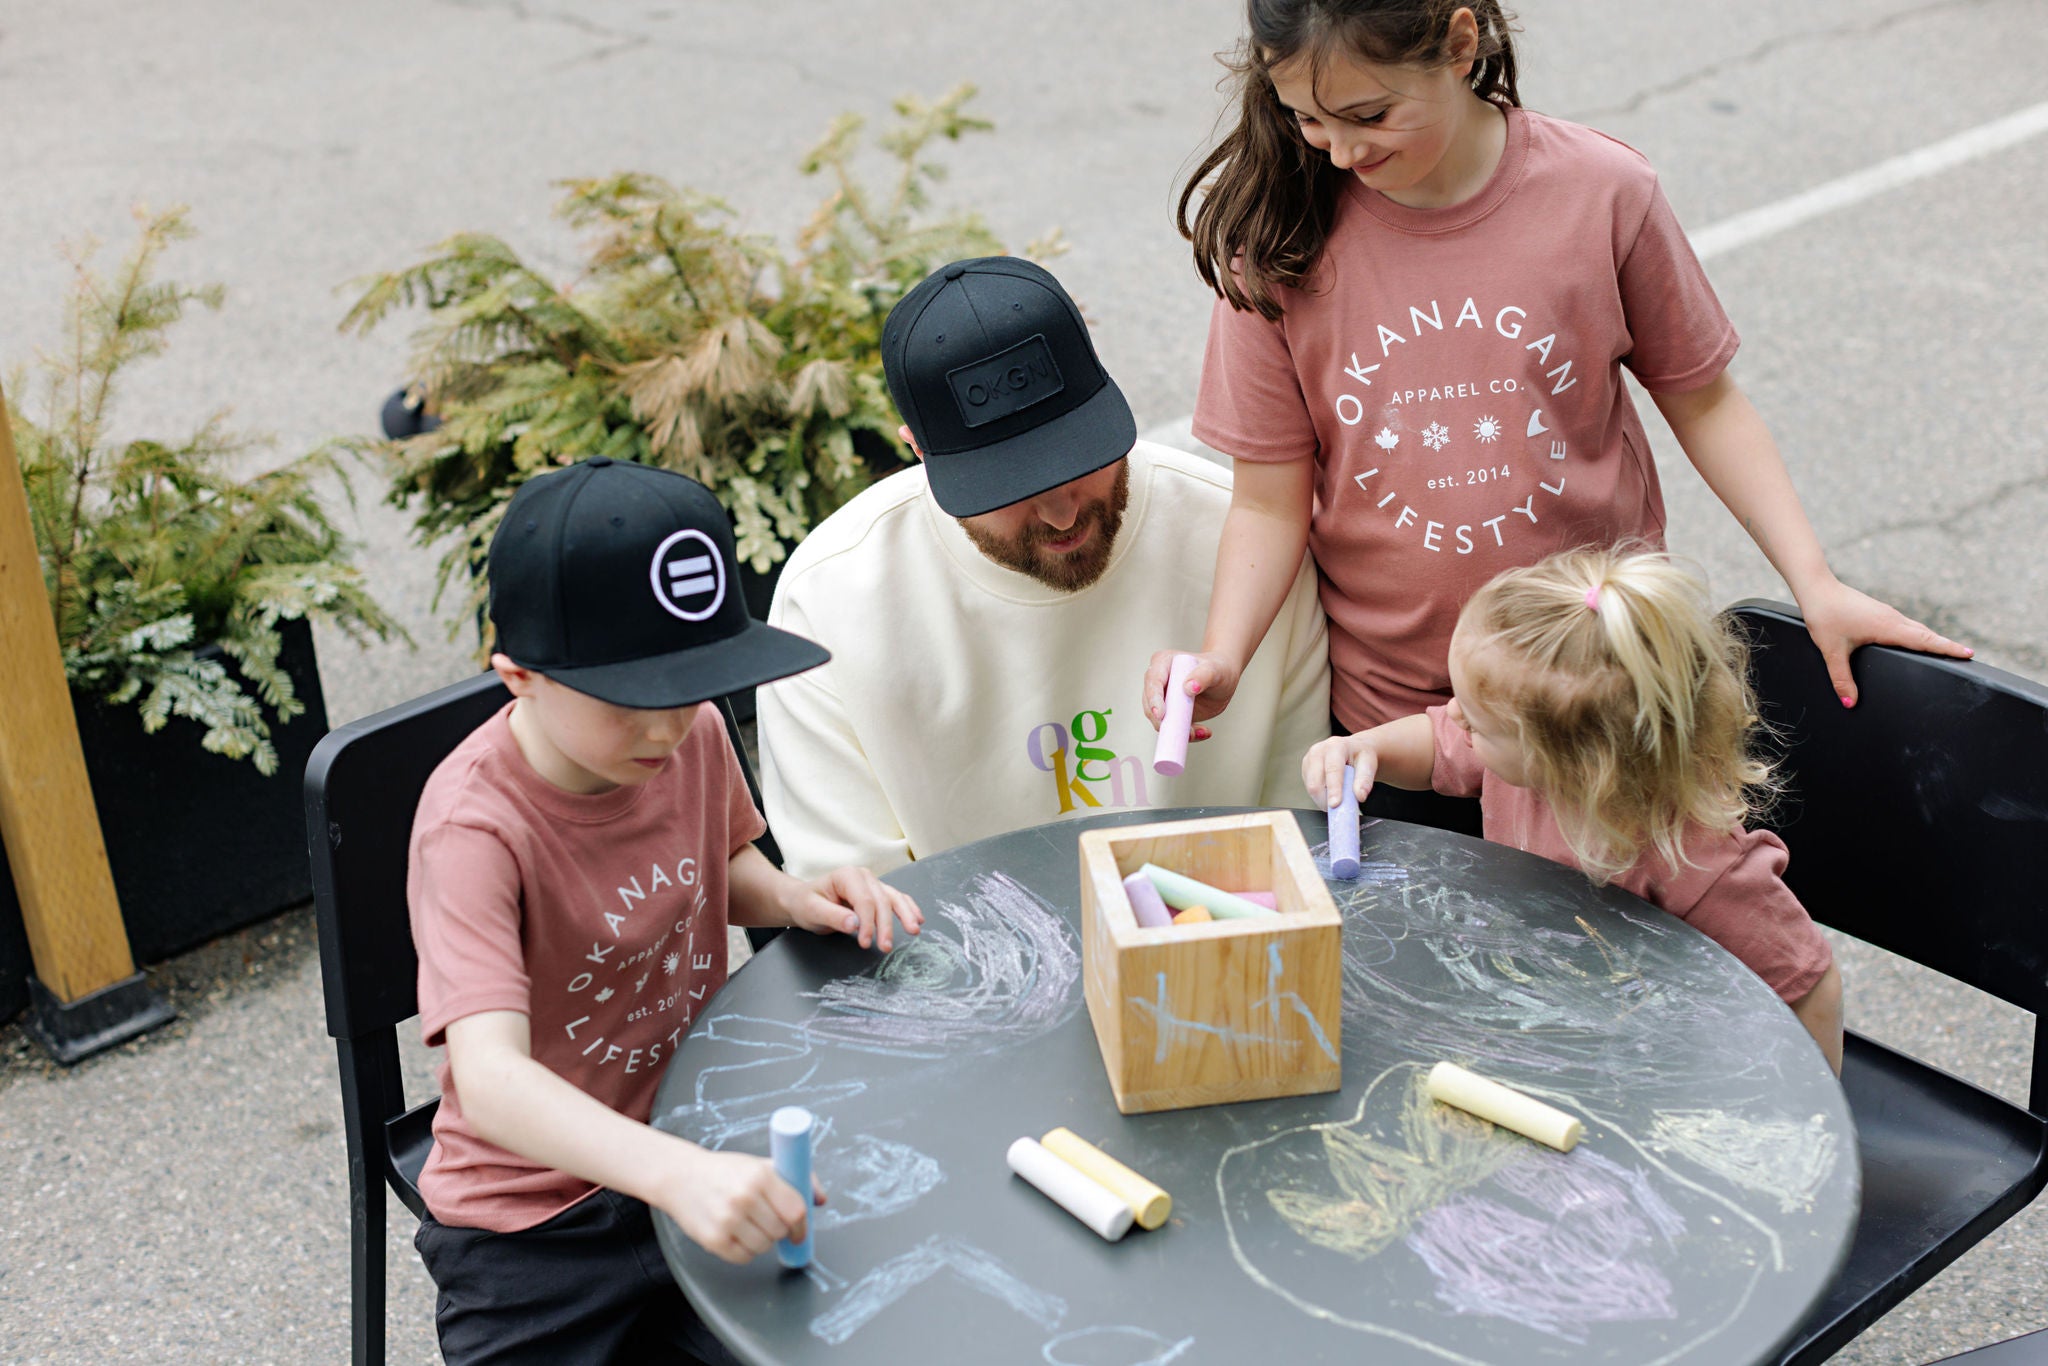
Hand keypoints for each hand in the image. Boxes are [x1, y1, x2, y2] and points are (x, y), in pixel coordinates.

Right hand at [660, 1147, 823, 1264]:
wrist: (681, 1176)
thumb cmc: (724, 1171)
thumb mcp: (760, 1165)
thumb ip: (795, 1179)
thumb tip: (820, 1199)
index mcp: (760, 1176)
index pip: (796, 1210)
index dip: (802, 1224)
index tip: (799, 1229)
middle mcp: (744, 1197)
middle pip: (781, 1231)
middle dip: (779, 1230)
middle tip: (766, 1220)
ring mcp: (727, 1220)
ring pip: (764, 1247)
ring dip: (762, 1241)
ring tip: (748, 1224)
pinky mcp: (713, 1240)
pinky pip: (743, 1257)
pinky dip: (744, 1251)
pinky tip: (736, 1233)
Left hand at [788, 865, 923, 951]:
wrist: (803, 901)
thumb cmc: (806, 903)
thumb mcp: (812, 911)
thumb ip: (833, 916)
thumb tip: (855, 924)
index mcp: (847, 875)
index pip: (864, 900)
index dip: (868, 923)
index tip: (866, 943)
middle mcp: (864, 876)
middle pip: (881, 901)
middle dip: (886, 925)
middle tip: (886, 947)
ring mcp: (873, 884)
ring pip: (894, 898)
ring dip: (905, 915)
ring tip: (914, 931)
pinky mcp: (877, 894)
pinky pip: (896, 899)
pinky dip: (908, 908)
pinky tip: (917, 919)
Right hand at [1141, 648, 1242, 741]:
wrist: (1223, 680)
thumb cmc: (1218, 669)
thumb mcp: (1215, 670)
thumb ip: (1204, 675)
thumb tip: (1189, 687)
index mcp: (1163, 662)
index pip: (1153, 682)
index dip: (1154, 699)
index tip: (1161, 715)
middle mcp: (1157, 681)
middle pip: (1150, 705)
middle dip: (1164, 722)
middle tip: (1186, 732)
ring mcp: (1162, 699)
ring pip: (1159, 720)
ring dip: (1176, 731)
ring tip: (1200, 733)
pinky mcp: (1169, 713)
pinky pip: (1171, 728)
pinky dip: (1186, 734)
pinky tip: (1203, 733)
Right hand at [1302, 735, 1375, 810]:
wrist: (1354, 748)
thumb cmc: (1361, 755)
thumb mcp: (1369, 764)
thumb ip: (1365, 780)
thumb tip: (1360, 796)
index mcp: (1336, 746)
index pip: (1332, 770)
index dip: (1333, 789)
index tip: (1335, 804)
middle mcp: (1319, 750)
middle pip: (1315, 782)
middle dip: (1325, 799)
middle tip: (1338, 808)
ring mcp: (1309, 759)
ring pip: (1310, 788)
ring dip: (1322, 798)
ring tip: (1337, 796)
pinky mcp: (1305, 768)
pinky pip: (1309, 788)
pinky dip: (1319, 795)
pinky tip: (1330, 790)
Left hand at [1794, 576, 1971, 707]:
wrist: (1817, 589)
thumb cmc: (1825, 615)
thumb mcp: (1831, 651)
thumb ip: (1841, 678)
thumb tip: (1850, 702)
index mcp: (1888, 627)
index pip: (1925, 640)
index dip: (1947, 648)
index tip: (1969, 653)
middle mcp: (1893, 619)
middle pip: (1927, 635)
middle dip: (1947, 646)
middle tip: (1967, 657)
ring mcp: (1888, 614)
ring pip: (1917, 629)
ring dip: (1933, 639)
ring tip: (1948, 651)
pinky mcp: (1880, 613)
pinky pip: (1906, 625)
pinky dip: (1918, 634)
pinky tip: (1916, 642)